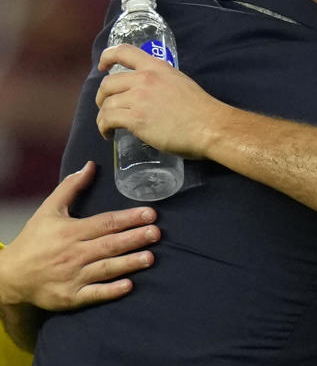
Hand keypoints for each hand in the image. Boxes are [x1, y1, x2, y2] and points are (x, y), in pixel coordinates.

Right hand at [0, 162, 158, 309]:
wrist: (10, 277)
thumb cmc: (34, 241)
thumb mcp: (48, 210)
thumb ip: (71, 187)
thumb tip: (90, 165)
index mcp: (70, 231)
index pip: (104, 222)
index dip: (128, 218)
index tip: (150, 214)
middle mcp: (73, 253)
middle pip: (109, 244)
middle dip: (134, 238)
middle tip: (157, 233)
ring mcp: (72, 276)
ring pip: (105, 268)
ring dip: (128, 263)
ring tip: (150, 258)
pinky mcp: (70, 297)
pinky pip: (93, 294)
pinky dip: (110, 291)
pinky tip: (128, 286)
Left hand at [96, 44, 224, 157]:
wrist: (209, 126)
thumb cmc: (200, 108)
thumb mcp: (180, 82)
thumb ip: (162, 82)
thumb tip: (151, 92)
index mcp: (157, 67)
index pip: (123, 51)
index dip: (107, 57)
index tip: (103, 67)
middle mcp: (145, 79)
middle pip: (108, 83)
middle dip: (102, 97)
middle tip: (107, 107)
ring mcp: (139, 98)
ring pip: (106, 104)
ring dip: (103, 116)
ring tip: (108, 126)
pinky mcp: (136, 119)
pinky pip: (108, 120)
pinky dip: (103, 127)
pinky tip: (108, 133)